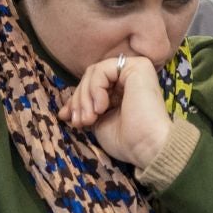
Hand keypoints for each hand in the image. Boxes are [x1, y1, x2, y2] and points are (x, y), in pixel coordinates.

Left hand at [58, 53, 173, 170]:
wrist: (149, 146)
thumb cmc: (128, 140)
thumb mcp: (99, 121)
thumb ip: (85, 110)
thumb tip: (63, 111)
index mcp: (124, 90)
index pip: (92, 85)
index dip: (77, 101)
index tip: (70, 119)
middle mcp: (131, 77)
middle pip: (91, 77)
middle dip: (79, 100)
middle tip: (79, 121)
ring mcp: (135, 69)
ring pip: (93, 72)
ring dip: (85, 97)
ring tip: (89, 118)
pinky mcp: (137, 66)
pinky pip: (101, 70)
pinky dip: (95, 89)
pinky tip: (101, 107)